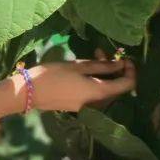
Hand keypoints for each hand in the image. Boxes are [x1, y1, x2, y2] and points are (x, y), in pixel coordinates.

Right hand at [15, 57, 136, 112]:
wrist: (28, 93)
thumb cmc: (53, 76)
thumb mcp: (79, 66)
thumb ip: (102, 65)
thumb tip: (120, 64)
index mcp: (101, 93)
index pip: (128, 84)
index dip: (130, 70)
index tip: (124, 58)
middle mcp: (98, 103)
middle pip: (116, 87)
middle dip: (114, 69)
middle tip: (102, 52)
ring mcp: (88, 107)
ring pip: (105, 90)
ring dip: (103, 73)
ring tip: (92, 56)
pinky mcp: (78, 106)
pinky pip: (94, 94)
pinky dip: (95, 81)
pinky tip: (84, 70)